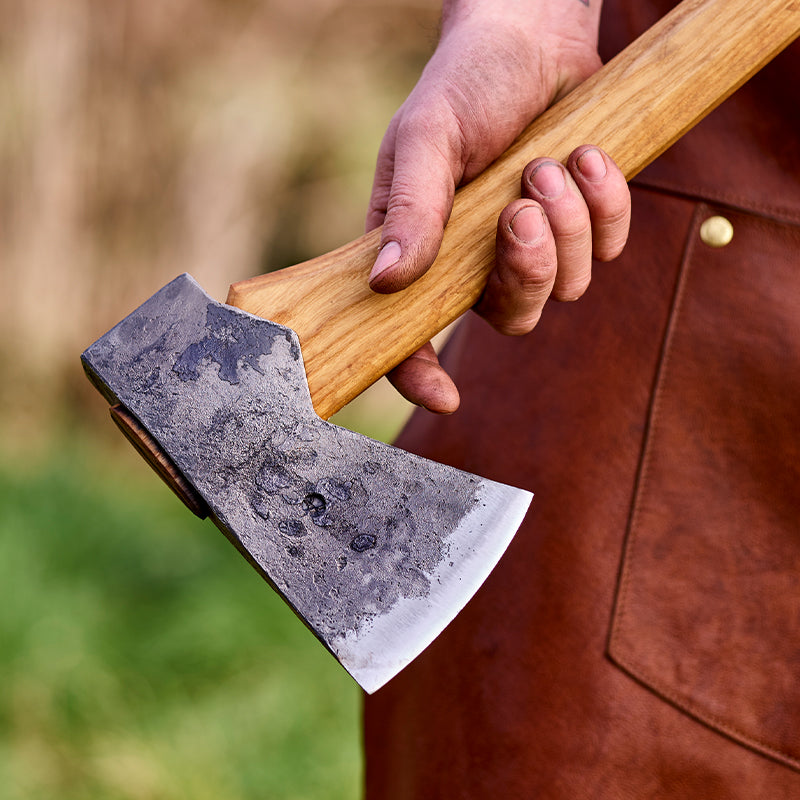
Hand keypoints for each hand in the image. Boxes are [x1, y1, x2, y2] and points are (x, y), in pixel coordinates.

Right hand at [366, 0, 630, 412]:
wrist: (531, 36)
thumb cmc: (464, 83)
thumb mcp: (427, 138)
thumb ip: (411, 209)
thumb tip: (385, 283)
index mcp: (420, 249)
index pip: (410, 333)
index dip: (420, 374)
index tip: (447, 396)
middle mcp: (474, 261)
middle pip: (511, 318)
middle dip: (528, 270)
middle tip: (522, 206)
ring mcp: (530, 247)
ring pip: (567, 288)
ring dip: (568, 226)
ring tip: (551, 162)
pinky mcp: (581, 227)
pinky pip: (608, 251)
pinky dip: (606, 206)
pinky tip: (587, 156)